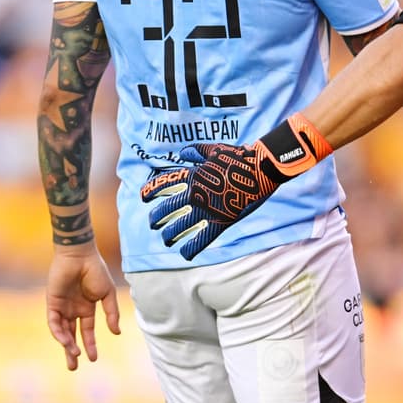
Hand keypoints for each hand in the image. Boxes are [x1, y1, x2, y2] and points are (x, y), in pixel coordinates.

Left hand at [46, 244, 120, 370]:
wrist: (80, 255)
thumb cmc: (95, 270)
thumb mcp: (107, 294)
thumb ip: (111, 313)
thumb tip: (116, 333)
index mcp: (87, 307)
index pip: (87, 330)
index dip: (90, 344)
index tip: (93, 358)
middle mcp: (73, 309)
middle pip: (71, 335)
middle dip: (72, 351)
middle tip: (73, 367)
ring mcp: (62, 307)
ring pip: (62, 331)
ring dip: (67, 345)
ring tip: (74, 355)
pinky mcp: (53, 303)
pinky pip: (54, 322)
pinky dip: (59, 333)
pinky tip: (66, 341)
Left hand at [140, 113, 331, 260]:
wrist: (260, 168)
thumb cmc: (239, 156)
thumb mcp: (214, 149)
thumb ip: (196, 152)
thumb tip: (183, 154)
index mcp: (193, 175)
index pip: (163, 184)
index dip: (149, 191)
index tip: (142, 197)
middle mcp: (195, 193)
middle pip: (166, 209)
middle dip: (156, 218)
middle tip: (152, 224)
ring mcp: (207, 209)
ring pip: (179, 226)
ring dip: (169, 235)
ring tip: (165, 239)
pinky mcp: (221, 221)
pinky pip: (201, 239)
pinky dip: (191, 248)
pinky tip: (184, 253)